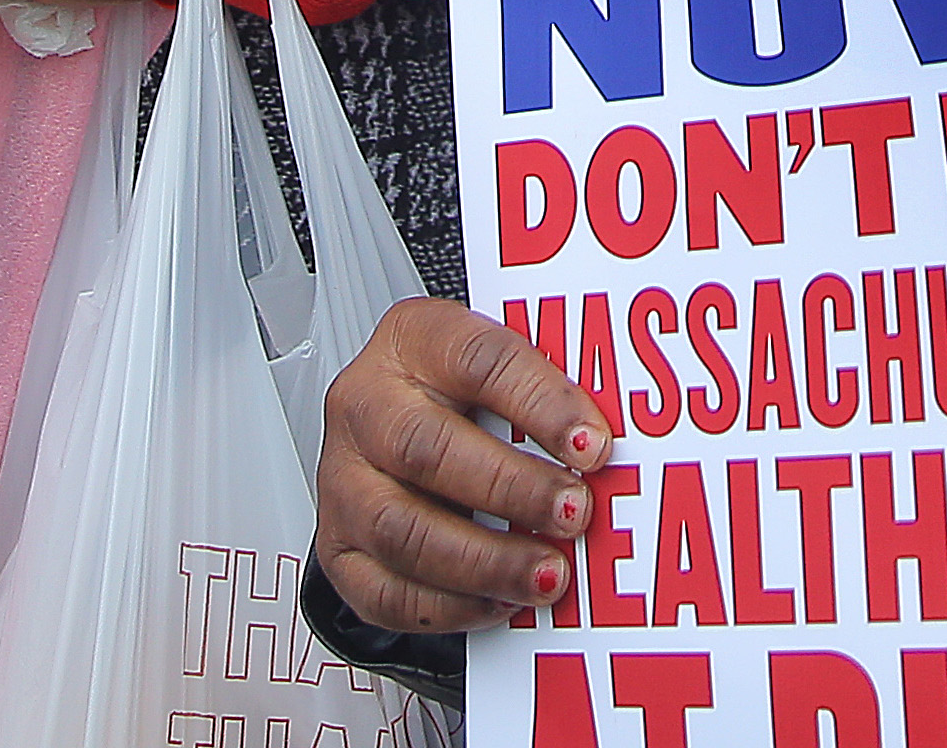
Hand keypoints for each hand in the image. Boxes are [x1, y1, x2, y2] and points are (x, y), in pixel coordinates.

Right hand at [314, 299, 611, 631]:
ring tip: (547, 575)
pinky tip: (500, 601)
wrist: (389, 431)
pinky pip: (386, 592)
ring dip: (486, 560)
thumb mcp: (496, 369)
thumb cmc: (456, 397)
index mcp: (412, 341)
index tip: (593, 444)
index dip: (540, 403)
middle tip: (573, 515)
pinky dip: (450, 606)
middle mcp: (366, 406)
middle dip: (512, 490)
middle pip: (426, 448)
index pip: (477, 360)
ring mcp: (343, 480)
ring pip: (402, 529)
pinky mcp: (339, 547)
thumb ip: (543, 396)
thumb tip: (606, 446)